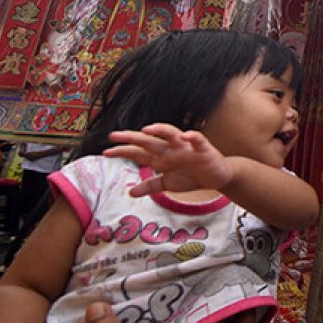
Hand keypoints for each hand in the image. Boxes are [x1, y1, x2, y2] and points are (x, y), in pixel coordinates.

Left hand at [104, 124, 233, 196]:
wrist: (217, 177)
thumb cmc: (192, 176)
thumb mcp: (167, 183)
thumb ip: (150, 185)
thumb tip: (130, 192)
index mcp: (161, 157)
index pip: (138, 152)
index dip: (123, 151)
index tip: (106, 152)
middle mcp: (171, 149)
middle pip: (148, 141)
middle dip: (131, 137)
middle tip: (113, 135)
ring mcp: (186, 147)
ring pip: (171, 134)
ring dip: (160, 130)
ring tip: (147, 130)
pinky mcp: (202, 149)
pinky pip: (197, 140)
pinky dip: (192, 137)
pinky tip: (186, 135)